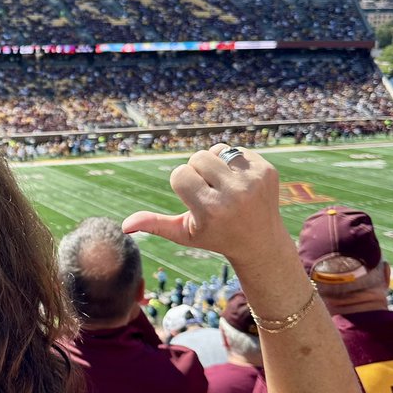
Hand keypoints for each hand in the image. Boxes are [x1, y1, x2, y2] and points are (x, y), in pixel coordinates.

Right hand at [121, 144, 290, 266]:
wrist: (261, 242)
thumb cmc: (215, 236)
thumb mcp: (183, 234)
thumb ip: (154, 225)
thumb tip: (124, 225)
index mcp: (211, 210)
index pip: (179, 174)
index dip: (182, 185)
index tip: (194, 200)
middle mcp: (235, 194)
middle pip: (197, 158)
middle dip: (197, 171)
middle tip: (208, 191)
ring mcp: (254, 181)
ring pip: (217, 150)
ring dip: (214, 163)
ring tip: (222, 184)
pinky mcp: (268, 171)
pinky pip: (237, 151)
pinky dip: (233, 163)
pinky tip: (240, 183)